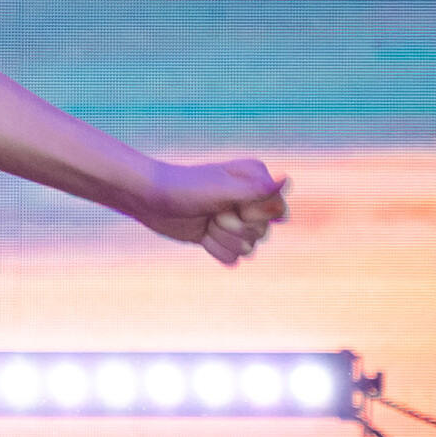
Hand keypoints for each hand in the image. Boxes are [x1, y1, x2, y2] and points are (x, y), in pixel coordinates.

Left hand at [133, 160, 289, 264]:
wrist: (149, 200)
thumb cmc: (184, 188)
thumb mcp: (221, 190)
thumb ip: (256, 190)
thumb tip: (286, 179)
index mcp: (257, 180)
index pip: (278, 213)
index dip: (253, 215)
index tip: (229, 204)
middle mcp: (251, 199)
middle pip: (263, 234)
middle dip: (233, 228)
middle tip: (211, 212)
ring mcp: (237, 219)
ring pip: (248, 249)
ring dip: (222, 239)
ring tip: (205, 222)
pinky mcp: (223, 236)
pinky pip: (233, 258)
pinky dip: (215, 249)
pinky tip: (201, 234)